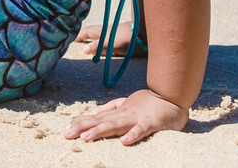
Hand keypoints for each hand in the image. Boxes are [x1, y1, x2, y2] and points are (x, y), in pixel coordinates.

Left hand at [64, 89, 187, 144]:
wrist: (171, 95)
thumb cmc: (150, 102)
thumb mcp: (128, 103)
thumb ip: (113, 107)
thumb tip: (98, 111)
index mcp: (118, 112)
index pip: (96, 118)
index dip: (81, 122)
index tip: (66, 129)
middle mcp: (124, 115)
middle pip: (100, 122)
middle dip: (83, 127)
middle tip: (67, 134)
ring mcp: (136, 118)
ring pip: (116, 125)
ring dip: (100, 131)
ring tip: (86, 138)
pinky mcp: (151, 123)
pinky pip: (141, 129)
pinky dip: (133, 134)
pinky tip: (124, 141)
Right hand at [73, 22, 145, 57]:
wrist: (143, 32)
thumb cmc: (126, 38)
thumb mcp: (110, 44)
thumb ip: (97, 47)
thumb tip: (83, 50)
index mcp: (101, 31)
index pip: (86, 32)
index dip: (78, 35)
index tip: (71, 38)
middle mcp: (106, 29)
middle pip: (91, 30)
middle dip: (83, 33)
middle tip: (76, 38)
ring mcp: (113, 30)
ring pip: (99, 31)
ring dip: (92, 34)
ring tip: (88, 40)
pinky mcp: (121, 32)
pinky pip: (107, 33)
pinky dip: (102, 36)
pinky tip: (105, 40)